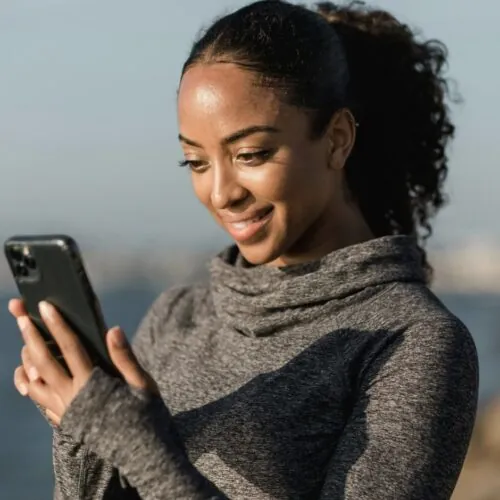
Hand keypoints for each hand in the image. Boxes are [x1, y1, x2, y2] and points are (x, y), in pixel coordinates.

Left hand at [10, 299, 157, 425]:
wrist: (142, 452)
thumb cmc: (147, 415)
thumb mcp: (141, 384)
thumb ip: (125, 357)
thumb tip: (112, 329)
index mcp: (92, 385)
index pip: (70, 348)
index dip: (57, 325)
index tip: (45, 306)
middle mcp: (72, 398)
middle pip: (43, 362)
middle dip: (31, 337)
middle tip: (20, 316)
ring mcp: (64, 411)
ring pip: (34, 382)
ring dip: (26, 359)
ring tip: (24, 341)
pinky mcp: (63, 420)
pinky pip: (37, 400)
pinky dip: (27, 384)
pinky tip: (25, 373)